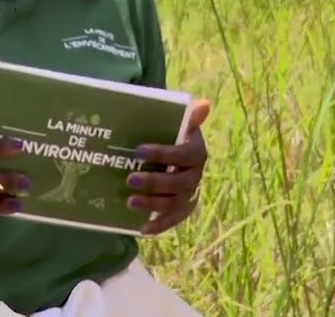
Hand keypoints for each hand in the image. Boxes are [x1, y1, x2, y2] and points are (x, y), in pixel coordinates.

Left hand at [125, 98, 209, 235]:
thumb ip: (187, 116)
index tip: (139, 149)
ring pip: (175, 203)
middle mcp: (196, 175)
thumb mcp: (178, 123)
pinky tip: (143, 229)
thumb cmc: (172, 135)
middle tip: (131, 180)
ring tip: (131, 202)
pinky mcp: (182, 208)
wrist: (175, 152)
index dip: (164, 153)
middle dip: (155, 183)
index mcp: (197, 153)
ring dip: (154, 205)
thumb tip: (204, 104)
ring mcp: (189, 194)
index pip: (184, 155)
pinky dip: (160, 226)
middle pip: (179, 183)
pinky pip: (173, 220)